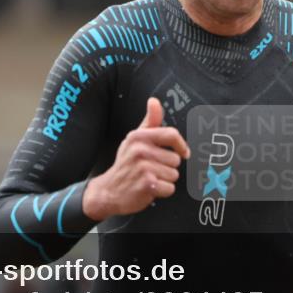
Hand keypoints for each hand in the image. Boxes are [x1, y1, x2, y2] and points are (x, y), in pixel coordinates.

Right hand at [82, 97, 189, 220]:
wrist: (109, 190)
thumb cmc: (126, 163)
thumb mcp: (134, 139)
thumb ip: (149, 121)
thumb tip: (154, 101)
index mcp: (139, 137)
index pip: (171, 134)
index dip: (181, 145)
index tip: (183, 152)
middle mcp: (140, 150)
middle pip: (175, 159)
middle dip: (168, 167)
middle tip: (152, 169)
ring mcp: (143, 168)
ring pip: (174, 174)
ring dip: (164, 179)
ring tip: (150, 177)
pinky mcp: (147, 184)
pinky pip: (170, 188)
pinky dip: (162, 191)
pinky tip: (150, 188)